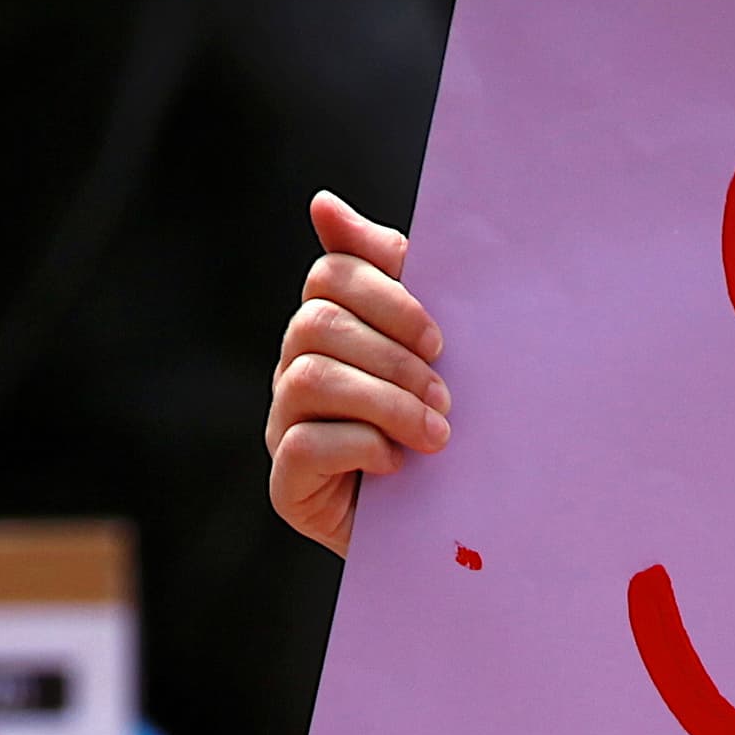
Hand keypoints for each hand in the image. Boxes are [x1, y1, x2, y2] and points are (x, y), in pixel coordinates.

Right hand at [266, 191, 451, 557]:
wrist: (451, 531)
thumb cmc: (443, 428)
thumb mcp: (433, 349)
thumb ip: (393, 274)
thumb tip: (322, 204)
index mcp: (330, 328)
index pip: (331, 275)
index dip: (386, 296)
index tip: (439, 337)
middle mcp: (295, 371)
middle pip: (316, 324)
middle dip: (392, 356)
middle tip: (446, 394)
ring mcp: (283, 428)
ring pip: (308, 380)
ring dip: (385, 403)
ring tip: (436, 434)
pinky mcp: (288, 486)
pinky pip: (303, 445)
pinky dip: (360, 447)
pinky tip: (397, 465)